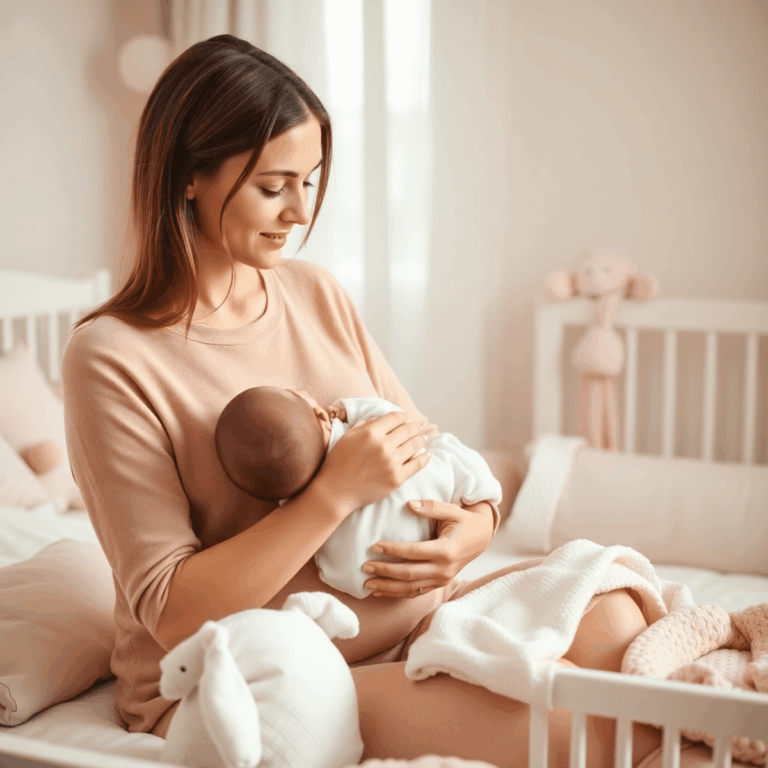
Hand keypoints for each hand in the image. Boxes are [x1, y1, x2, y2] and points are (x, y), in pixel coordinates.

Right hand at [313, 410, 430, 517]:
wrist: (336, 492)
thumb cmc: (338, 462)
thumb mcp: (348, 437)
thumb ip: (365, 424)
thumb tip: (382, 417)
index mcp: (371, 432)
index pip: (396, 417)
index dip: (402, 416)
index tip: (404, 418)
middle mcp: (383, 445)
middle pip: (408, 430)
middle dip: (414, 427)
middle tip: (418, 427)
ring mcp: (391, 462)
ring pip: (415, 445)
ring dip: (421, 439)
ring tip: (423, 438)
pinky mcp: (396, 478)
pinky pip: (417, 464)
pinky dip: (424, 457)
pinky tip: (427, 454)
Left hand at [361, 499, 494, 597]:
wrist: (481, 538)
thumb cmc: (464, 521)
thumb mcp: (452, 510)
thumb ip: (431, 507)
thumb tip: (410, 504)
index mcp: (446, 550)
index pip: (413, 552)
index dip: (392, 550)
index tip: (374, 547)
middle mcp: (444, 569)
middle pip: (408, 573)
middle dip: (384, 571)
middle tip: (364, 566)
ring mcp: (442, 580)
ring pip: (409, 587)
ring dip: (387, 587)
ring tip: (367, 584)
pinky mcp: (439, 584)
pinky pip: (415, 592)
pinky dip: (396, 593)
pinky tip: (380, 591)